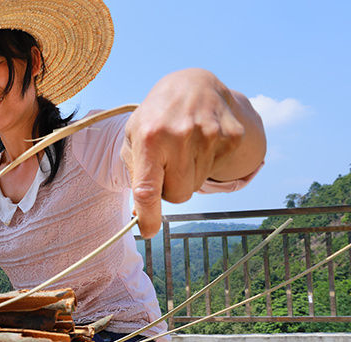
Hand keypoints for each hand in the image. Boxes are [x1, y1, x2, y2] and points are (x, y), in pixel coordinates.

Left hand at [121, 68, 264, 237]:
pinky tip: (200, 143)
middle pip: (178, 195)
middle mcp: (180, 136)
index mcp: (150, 138)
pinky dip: (206, 165)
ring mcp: (210, 135)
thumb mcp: (133, 138)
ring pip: (197, 186)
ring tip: (183, 149)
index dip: (148, 215)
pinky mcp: (232, 136)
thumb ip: (134, 174)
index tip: (148, 231)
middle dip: (170, 189)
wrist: (193, 85)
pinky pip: (216, 172)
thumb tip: (140, 214)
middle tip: (167, 165)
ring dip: (188, 176)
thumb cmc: (155, 118)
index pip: (148, 188)